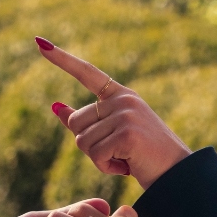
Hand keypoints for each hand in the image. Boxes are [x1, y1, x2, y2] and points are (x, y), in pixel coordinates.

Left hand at [35, 37, 191, 187]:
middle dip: (89, 145)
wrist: (176, 173)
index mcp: (120, 95)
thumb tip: (54, 106)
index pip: (86, 72)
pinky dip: (106, 168)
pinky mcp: (127, 133)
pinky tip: (126, 167)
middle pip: (76, 123)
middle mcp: (123, 99)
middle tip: (116, 153)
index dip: (62, 59)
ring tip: (124, 159)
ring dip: (98, 160)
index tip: (40, 43)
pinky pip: (96, 155)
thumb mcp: (112, 134)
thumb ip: (85, 121)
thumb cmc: (143, 155)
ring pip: (82, 142)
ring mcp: (126, 114)